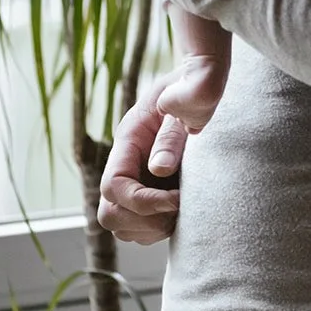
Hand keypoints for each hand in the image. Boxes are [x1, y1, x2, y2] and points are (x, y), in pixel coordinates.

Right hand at [97, 76, 187, 242]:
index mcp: (128, 140)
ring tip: (181, 212)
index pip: (114, 185)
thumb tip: (160, 169)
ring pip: (121, 225)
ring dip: (150, 228)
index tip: (176, 199)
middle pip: (109, 212)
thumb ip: (171, 136)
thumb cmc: (194, 90)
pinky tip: (180, 213)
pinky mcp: (147, 188)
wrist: (200, 81)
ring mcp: (134, 178)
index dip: (142, 201)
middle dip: (143, 220)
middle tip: (178, 209)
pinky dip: (155, 229)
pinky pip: (137, 226)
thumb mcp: (184, 106)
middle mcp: (125, 162)